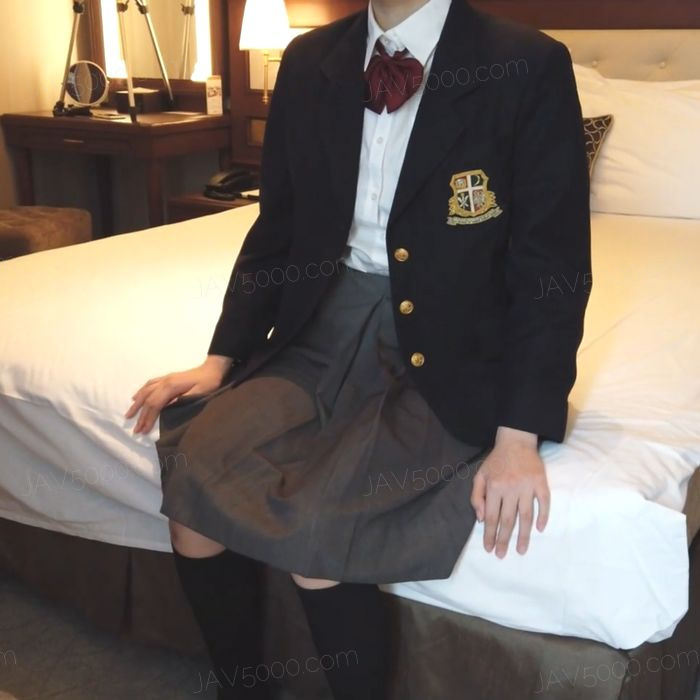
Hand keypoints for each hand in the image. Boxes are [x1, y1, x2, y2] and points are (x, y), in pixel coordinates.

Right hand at [125, 355, 231, 434]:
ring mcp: (165, 379)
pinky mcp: (167, 378)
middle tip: (135, 429)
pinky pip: (149, 385)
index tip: (144, 431)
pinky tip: (136, 397)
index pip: (155, 404)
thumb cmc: (208, 383)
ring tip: (129, 415)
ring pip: (146, 391)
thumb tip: (167, 408)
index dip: (148, 418)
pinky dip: (141, 392)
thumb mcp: (199, 394)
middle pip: (148, 399)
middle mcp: (165, 381)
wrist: (213, 369)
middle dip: (141, 415)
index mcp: (171, 386)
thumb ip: (183, 401)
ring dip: (137, 404)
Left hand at [470, 427, 549, 557]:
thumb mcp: (480, 475)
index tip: (489, 549)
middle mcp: (511, 488)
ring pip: (526, 515)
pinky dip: (543, 516)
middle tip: (502, 555)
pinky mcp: (541, 482)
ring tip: (522, 550)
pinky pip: (544, 502)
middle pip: (508, 520)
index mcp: (494, 487)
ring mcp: (527, 486)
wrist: (516, 441)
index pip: (492, 516)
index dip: (490, 534)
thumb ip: (477, 496)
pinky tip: (540, 529)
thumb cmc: (497, 461)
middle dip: (504, 539)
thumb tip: (482, 519)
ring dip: (524, 535)